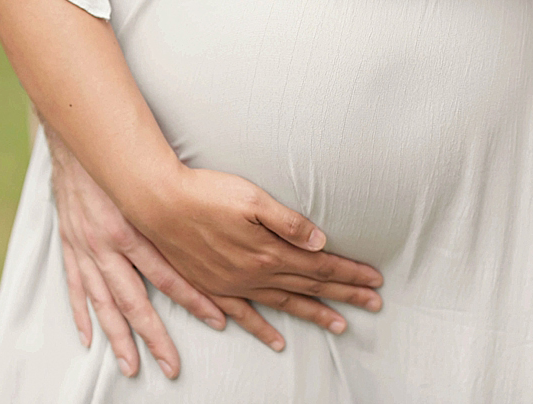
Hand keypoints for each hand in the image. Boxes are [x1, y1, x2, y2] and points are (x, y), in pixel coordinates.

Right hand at [50, 128, 224, 378]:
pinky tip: (89, 338)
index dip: (196, 299)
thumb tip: (233, 227)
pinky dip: (81, 314)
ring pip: (103, 302)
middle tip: (173, 367)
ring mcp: (85, 247)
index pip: (170, 273)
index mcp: (134, 227)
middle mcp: (107, 244)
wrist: (80, 137)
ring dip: (118, 337)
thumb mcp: (160, 174)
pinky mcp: (69, 244)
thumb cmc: (125, 153)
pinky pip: (75, 286)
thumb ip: (192, 206)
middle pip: (134, 299)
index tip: (221, 321)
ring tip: (132, 366)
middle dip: (154, 337)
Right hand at [124, 166, 384, 350]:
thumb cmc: (205, 193)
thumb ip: (288, 222)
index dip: (349, 273)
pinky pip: (244, 315)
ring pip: (284, 303)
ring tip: (340, 326)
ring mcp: (234, 284)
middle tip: (374, 303)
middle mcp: (254, 274)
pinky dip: (262, 329)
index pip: (320, 266)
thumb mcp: (252, 198)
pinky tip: (276, 341)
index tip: (374, 280)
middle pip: (310, 286)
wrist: (158, 203)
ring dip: (315, 313)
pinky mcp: (214, 286)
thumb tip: (321, 242)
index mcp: (269, 251)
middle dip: (345, 295)